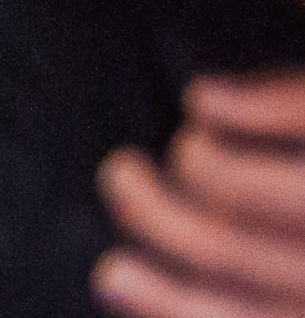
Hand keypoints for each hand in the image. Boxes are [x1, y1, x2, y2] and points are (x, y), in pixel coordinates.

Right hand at [97, 74, 304, 316]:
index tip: (109, 273)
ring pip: (233, 181)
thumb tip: (114, 281)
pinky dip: (235, 102)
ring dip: (195, 156)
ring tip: (193, 141)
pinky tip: (204, 98)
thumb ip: (243, 292)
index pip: (243, 316)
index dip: (165, 303)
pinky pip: (292, 112)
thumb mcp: (290, 276)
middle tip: (122, 175)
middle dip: (148, 212)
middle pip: (219, 246)